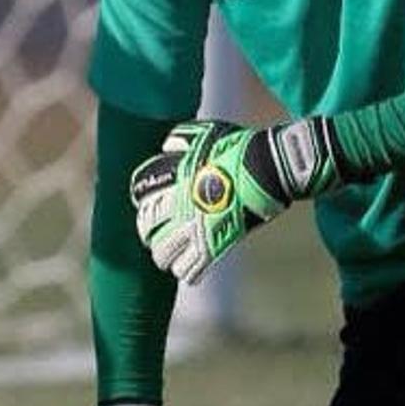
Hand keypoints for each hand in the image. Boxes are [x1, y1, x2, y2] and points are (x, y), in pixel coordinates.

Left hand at [129, 115, 339, 283]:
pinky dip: (189, 272)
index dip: (144, 205)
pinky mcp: (212, 246)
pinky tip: (192, 268)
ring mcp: (193, 227)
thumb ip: (180, 140)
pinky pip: (188, 271)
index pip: (141, 197)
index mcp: (171, 180)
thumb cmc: (236, 147)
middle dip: (151, 235)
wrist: (264, 168)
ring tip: (175, 257)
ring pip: (163, 255)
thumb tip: (166, 146)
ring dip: (168, 256)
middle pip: (146, 230)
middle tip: (161, 238)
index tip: (151, 209)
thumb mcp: (202, 134)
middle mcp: (176, 206)